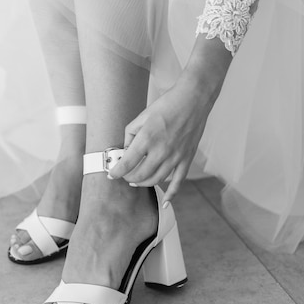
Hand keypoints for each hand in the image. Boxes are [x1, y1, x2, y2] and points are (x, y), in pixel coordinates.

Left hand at [108, 62, 225, 205]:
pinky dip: (171, 194)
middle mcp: (161, 150)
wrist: (193, 100)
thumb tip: (125, 151)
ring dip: (143, 183)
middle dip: (128, 177)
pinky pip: (178, 181)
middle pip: (140, 175)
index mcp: (147, 138)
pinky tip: (165, 203)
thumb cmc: (166, 105)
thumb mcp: (141, 116)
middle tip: (124, 174)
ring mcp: (175, 156)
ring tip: (137, 180)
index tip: (111, 174)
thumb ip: (130, 135)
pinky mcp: (187, 158)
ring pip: (156, 180)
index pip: (127, 163)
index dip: (116, 172)